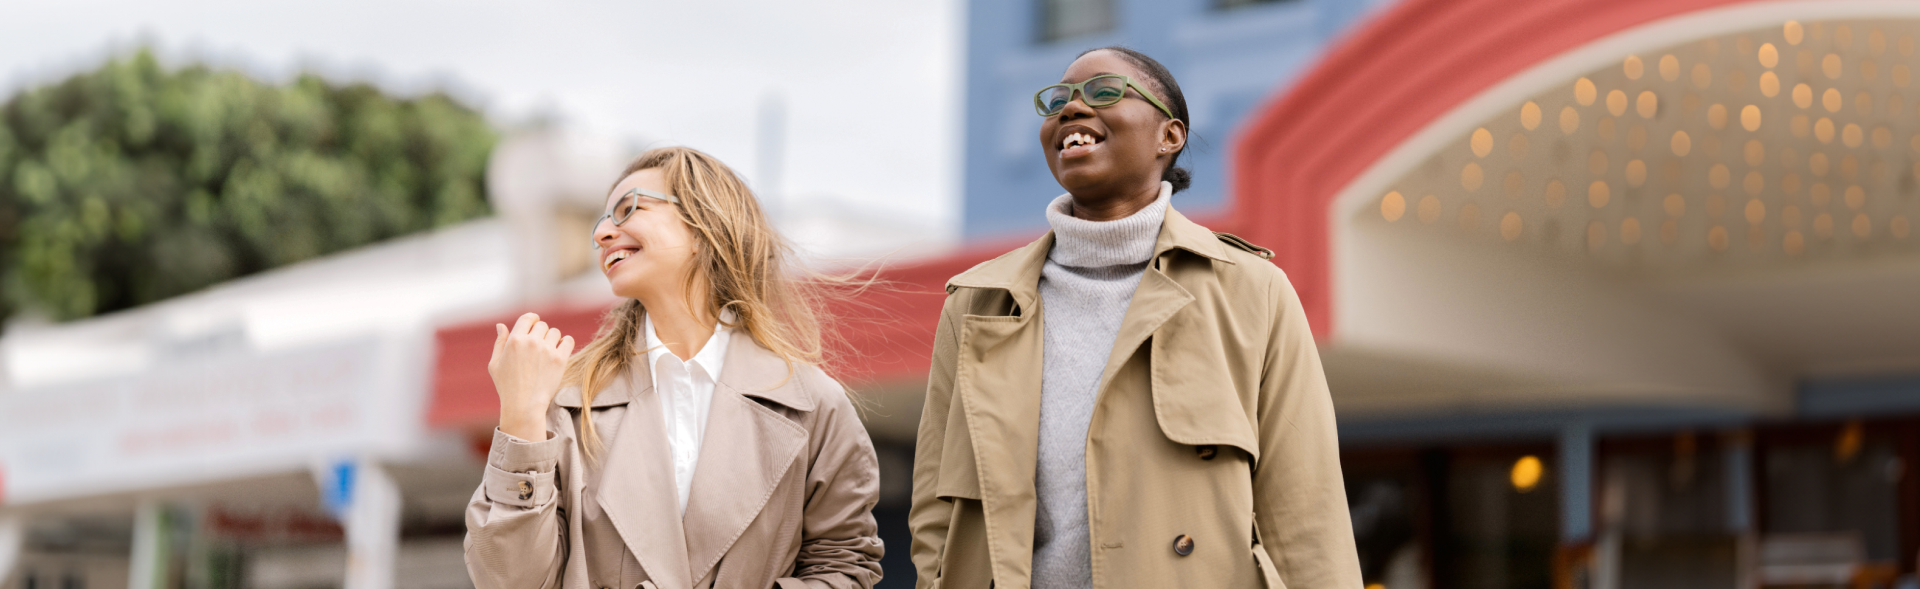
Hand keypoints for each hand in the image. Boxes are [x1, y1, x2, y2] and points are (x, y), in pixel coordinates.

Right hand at [488, 313, 575, 440]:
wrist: (524, 405)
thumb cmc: (507, 386)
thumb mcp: (495, 364)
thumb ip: (499, 342)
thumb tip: (501, 325)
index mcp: (515, 340)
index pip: (528, 318)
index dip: (533, 319)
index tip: (535, 323)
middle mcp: (531, 342)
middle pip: (542, 325)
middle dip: (541, 333)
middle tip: (539, 345)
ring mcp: (547, 350)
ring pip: (555, 332)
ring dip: (553, 339)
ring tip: (548, 351)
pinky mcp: (560, 359)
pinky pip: (568, 341)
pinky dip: (566, 343)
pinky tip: (561, 349)